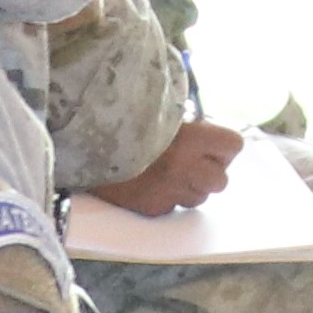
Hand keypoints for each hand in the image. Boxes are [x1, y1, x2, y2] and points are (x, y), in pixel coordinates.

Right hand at [88, 122, 244, 218]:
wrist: (80, 136)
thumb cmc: (121, 112)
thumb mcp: (159, 104)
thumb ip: (184, 116)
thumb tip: (202, 123)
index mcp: (191, 138)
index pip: (233, 146)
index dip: (222, 144)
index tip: (208, 139)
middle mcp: (184, 168)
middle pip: (221, 180)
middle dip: (209, 170)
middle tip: (190, 160)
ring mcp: (168, 192)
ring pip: (197, 198)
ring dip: (189, 186)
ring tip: (168, 171)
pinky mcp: (150, 208)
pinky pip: (170, 206)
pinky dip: (165, 197)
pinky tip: (148, 182)